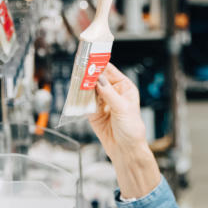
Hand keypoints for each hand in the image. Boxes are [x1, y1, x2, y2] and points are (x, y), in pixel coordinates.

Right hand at [88, 63, 161, 198]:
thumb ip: (108, 93)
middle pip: (97, 78)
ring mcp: (102, 102)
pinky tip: (76, 94)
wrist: (125, 150)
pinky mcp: (93, 112)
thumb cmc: (131, 129)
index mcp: (124, 87)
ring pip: (89, 89)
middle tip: (79, 69)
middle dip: (88, 74)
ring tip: (76, 81)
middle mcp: (113, 92)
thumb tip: (98, 78)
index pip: (110, 71)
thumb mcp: (122, 108)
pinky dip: (79, 98)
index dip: (100, 63)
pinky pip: (84, 102)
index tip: (90, 58)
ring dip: (82, 86)